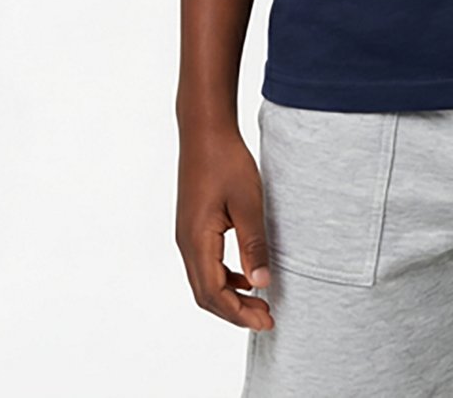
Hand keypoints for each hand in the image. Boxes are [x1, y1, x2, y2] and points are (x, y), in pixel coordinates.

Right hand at [175, 118, 275, 328]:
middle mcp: (186, 242)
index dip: (239, 313)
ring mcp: (187, 235)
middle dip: (235, 312)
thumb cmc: (226, 161)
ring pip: (204, 281)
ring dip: (230, 296)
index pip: (213, 293)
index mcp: (196, 240)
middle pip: (205, 294)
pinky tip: (245, 275)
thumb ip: (254, 244)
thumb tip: (261, 283)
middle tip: (266, 318)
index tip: (266, 320)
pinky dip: (225, 278)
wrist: (205, 131)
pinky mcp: (193, 226)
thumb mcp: (248, 202)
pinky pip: (205, 264)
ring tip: (259, 302)